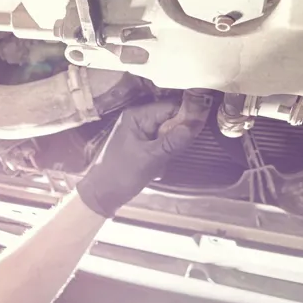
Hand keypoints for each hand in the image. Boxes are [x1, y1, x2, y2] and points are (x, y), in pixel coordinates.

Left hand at [76, 91, 210, 217]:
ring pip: (169, 132)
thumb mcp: (150, 158)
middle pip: (171, 118)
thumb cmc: (120, 174)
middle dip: (179, 134)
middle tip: (177, 151)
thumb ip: (173, 141)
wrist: (101, 195)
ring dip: (172, 147)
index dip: (187, 115)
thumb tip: (197, 123)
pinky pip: (162, 143)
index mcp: (137, 115)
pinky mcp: (142, 145)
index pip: (171, 106)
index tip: (200, 128)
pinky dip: (165, 154)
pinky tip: (158, 167)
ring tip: (165, 161)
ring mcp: (140, 132)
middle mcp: (139, 119)